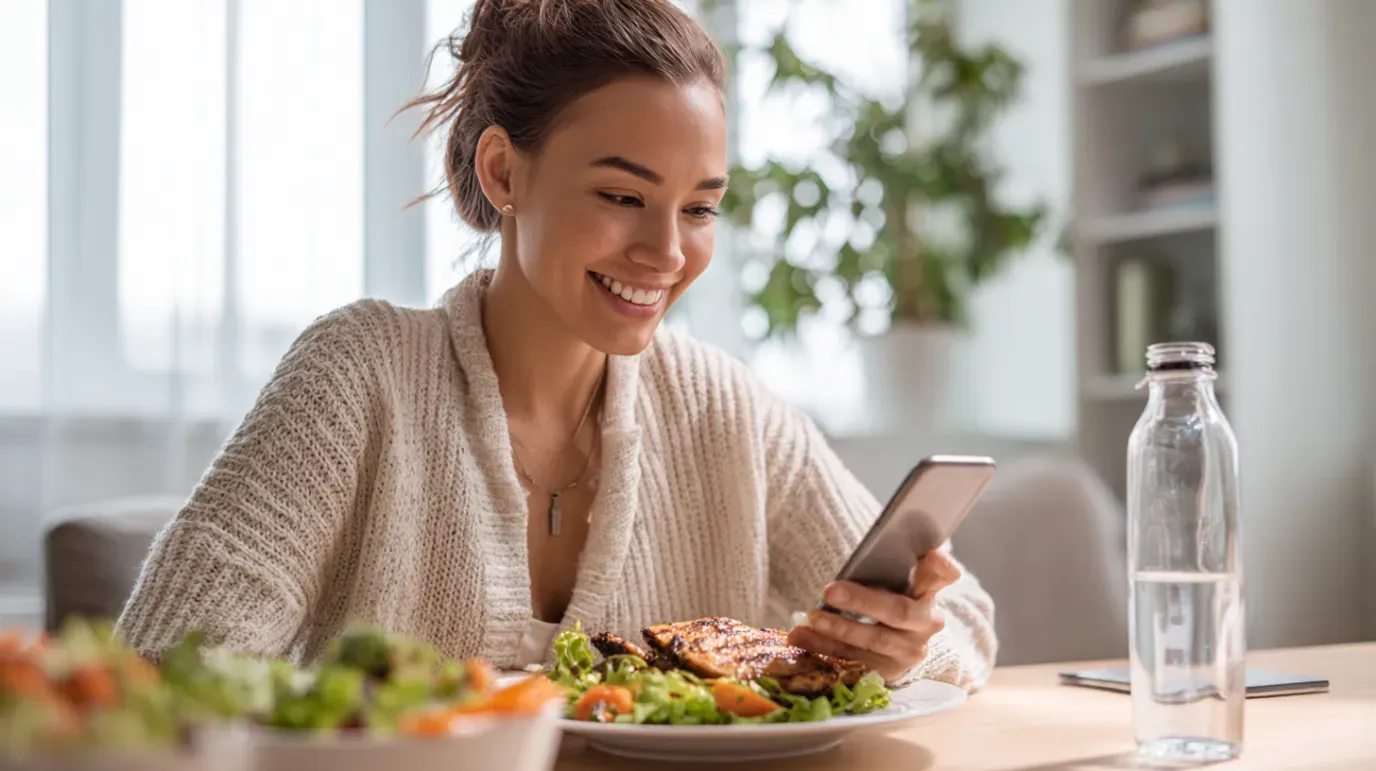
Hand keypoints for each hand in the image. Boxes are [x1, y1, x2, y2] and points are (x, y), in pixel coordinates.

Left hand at [788, 548, 960, 683]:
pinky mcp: (884, 674)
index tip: (930, 555)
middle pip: (897, 613)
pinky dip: (823, 651)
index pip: (941, 577)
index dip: (939, 568)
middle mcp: (924, 626)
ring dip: (836, 633)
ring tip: (809, 621)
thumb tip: (928, 551)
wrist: (898, 642)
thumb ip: (909, 567)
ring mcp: (906, 654)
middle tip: (830, 592)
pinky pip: (852, 664)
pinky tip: (801, 640)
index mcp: (928, 594)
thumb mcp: (900, 581)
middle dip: (863, 602)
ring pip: (871, 644)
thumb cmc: (892, 599)